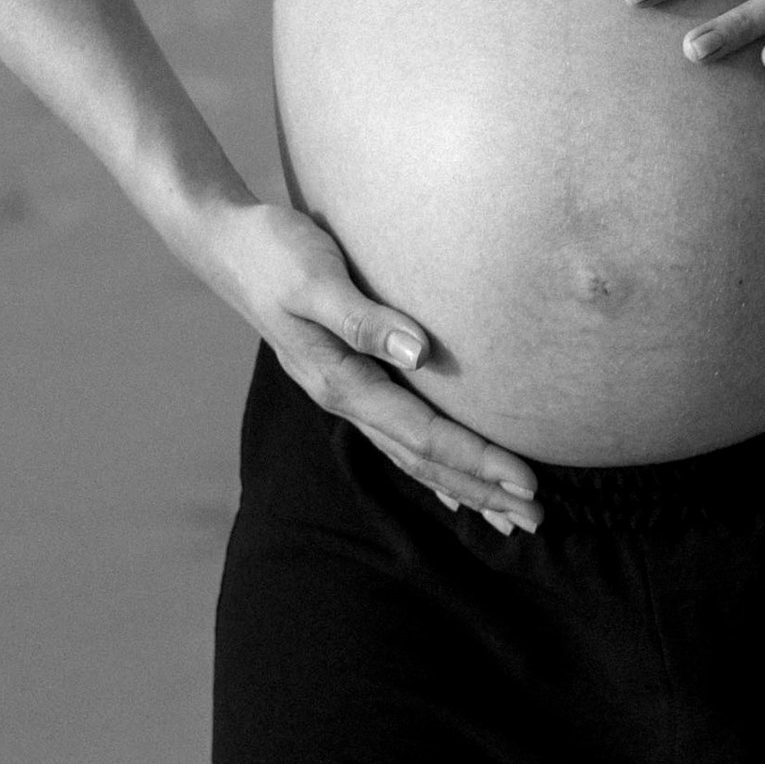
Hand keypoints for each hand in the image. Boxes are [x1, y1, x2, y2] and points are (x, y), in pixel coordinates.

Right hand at [195, 197, 541, 532]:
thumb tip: (419, 352)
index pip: (422, 434)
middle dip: (481, 490)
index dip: (476, 459)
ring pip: (413, 456)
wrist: (227, 245)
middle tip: (537, 518)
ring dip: (462, 486)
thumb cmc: (274, 252)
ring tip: (509, 515)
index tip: (526, 481)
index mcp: (341, 381)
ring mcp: (346, 394)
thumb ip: (363, 318)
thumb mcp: (315, 277)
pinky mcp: (349, 380)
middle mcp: (345, 398)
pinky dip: (432, 466)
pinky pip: (399, 437)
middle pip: (423, 459)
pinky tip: (452, 488)